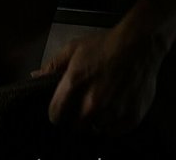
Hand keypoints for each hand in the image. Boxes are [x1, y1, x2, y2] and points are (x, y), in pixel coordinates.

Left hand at [34, 28, 160, 135]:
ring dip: (95, 121)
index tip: (60, 110)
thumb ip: (53, 65)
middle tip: (83, 104)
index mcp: (75, 83)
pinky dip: (112, 124)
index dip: (56, 113)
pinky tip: (113, 107)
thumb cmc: (105, 44)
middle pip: (76, 126)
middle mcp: (93, 102)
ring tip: (100, 104)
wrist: (139, 45)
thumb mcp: (74, 48)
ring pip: (96, 129)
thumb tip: (36, 76)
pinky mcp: (131, 118)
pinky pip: (114, 131)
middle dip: (76, 117)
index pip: (56, 114)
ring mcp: (113, 112)